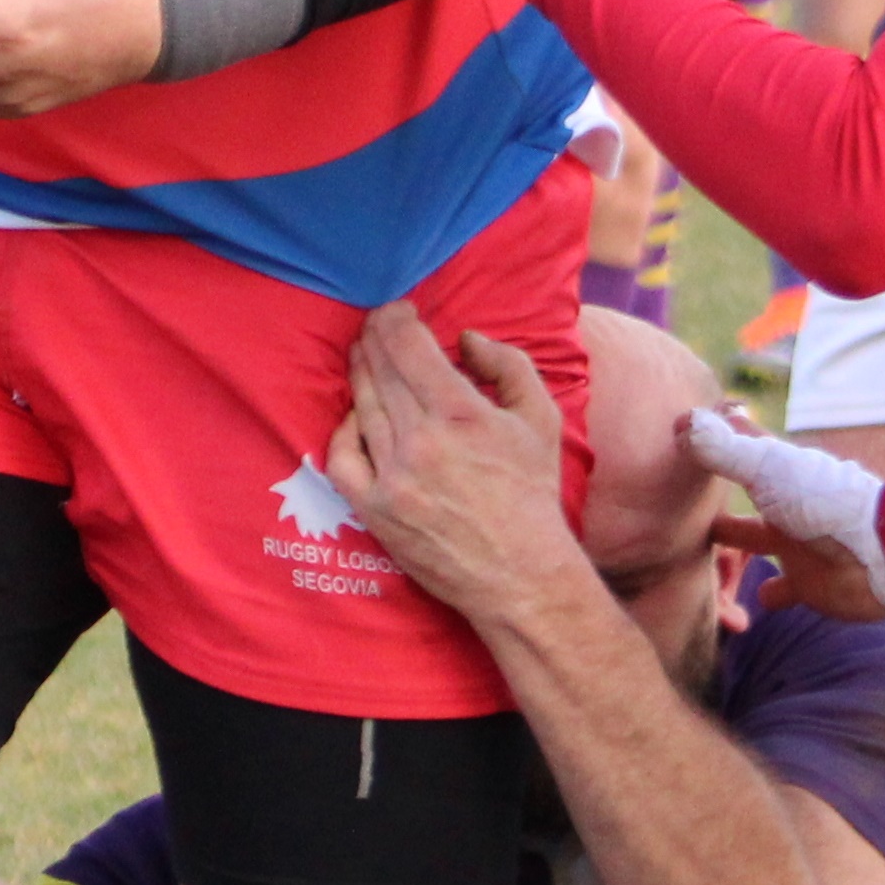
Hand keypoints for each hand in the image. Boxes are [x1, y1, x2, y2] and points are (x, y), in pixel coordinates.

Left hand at [324, 304, 591, 623]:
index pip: (407, 346)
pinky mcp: (374, 509)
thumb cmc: (533, 494)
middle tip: (376, 323)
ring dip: (360, 373)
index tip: (398, 310)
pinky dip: (345, 429)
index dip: (395, 318)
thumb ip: (507, 365)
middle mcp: (419, 441)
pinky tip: (355, 416)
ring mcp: (391, 476)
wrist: (520, 573)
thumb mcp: (541, 419)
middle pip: (379, 369)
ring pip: (362, 406)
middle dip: (375, 338)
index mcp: (461, 414)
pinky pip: (342, 456)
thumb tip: (464, 338)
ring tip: (364, 356)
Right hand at [686, 405, 884, 618]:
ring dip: (736, 543)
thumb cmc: (824, 503)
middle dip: (721, 492)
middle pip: (746, 494)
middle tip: (686, 498)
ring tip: (706, 548)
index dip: (714, 435)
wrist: (882, 554)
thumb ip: (725, 451)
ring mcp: (797, 545)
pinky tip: (752, 602)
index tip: (682, 427)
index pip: (741, 445)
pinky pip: (781, 591)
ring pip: (757, 540)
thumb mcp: (768, 470)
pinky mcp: (808, 585)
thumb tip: (683, 424)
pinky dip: (768, 594)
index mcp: (778, 473)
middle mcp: (785, 505)